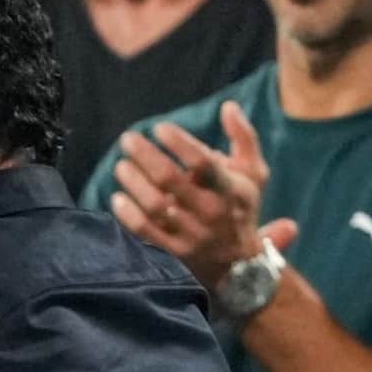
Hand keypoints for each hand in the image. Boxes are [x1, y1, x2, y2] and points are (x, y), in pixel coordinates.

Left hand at [109, 101, 269, 288]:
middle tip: (128, 139)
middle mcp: (211, 212)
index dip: (179, 142)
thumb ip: (244, 138)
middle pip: (170, 180)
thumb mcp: (254, 174)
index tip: (160, 128)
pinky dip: (128, 215)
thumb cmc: (242, 209)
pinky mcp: (175, 253)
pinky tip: (117, 198)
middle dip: (145, 155)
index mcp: (230, 190)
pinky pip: (146, 232)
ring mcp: (191, 235)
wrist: (240, 265)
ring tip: (121, 165)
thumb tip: (229, 106)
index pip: (203, 162)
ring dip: (133, 182)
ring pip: (155, 206)